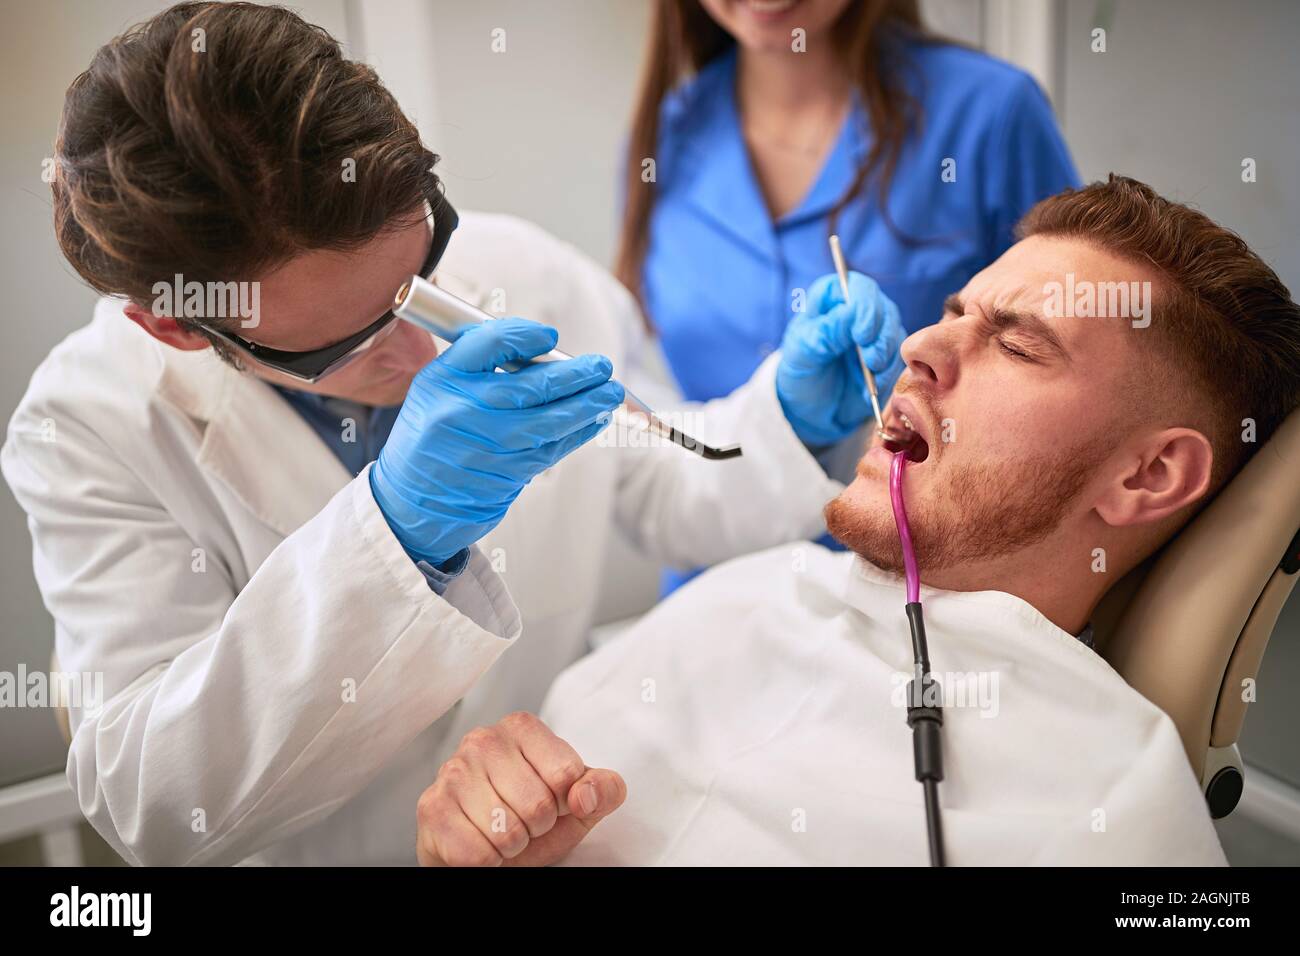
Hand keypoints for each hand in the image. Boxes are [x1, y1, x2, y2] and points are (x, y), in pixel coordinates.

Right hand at [371, 318, 623, 565]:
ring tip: (610, 393)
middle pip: (530, 385)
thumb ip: (478, 365)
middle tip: (601, 366)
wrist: (413, 501)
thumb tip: (539, 347)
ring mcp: (487, 445)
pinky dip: (578, 432)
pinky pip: (552, 448)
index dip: (525, 336)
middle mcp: (463, 410)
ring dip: (587, 405)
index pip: (489, 344)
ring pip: (549, 421)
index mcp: (442, 380)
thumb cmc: (432, 435)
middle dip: (575, 374)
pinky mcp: (507, 473)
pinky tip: (595, 420)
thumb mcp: (436, 389)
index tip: (550, 337)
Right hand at [416, 712, 626, 866]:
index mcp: (522, 728)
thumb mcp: (578, 802)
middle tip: (522, 820)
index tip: (552, 800)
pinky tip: (480, 844)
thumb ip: (603, 790)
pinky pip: (476, 854)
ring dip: (511, 846)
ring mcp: (452, 771)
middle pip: (538, 804)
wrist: (483, 847)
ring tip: (501, 832)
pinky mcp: (432, 807)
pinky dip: (486, 862)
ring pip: (507, 831)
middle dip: (537, 827)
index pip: (566, 773)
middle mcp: (483, 740)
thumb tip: (585, 795)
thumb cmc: (530, 816)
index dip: (566, 802)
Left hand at [776, 271, 905, 446]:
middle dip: (881, 337)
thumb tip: (853, 313)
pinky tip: (873, 388)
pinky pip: (899, 359)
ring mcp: (875, 331)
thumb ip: (826, 331)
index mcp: (832, 297)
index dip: (866, 307)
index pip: (857, 287)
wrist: (811, 407)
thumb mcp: (804, 351)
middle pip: (883, 309)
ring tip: (872, 375)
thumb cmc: (801, 371)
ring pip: (895, 333)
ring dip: (887, 356)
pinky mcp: (887, 355)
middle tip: (872, 361)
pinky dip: (889, 374)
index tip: (862, 335)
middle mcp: (857, 309)